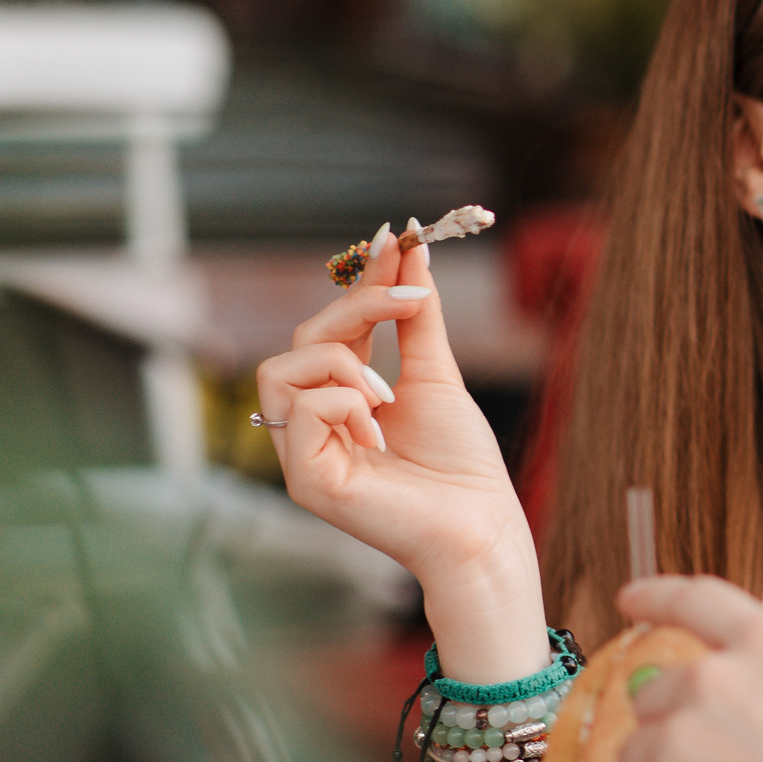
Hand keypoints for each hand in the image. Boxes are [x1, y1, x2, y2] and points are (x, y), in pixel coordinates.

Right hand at [256, 230, 540, 669]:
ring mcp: (302, 454)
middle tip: (410, 305)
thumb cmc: (461, 464)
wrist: (481, 526)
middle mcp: (312, 425)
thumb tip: (409, 249)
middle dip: (356, 309)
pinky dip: (344, 405)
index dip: (360, 282)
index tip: (396, 236)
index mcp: (341, 399)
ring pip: (281, 370)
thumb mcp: (438, 374)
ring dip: (344, 364)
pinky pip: (298, 412)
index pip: (331, 326)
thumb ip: (418, 317)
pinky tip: (380, 432)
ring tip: (389, 395)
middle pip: (301, 339)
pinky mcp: (304, 481)